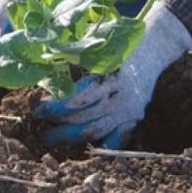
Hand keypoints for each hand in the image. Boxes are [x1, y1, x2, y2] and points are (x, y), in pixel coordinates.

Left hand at [34, 2, 191, 148]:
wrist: (152, 50)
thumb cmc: (118, 45)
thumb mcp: (98, 44)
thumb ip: (76, 54)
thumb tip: (44, 61)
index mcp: (112, 75)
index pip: (83, 95)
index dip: (59, 105)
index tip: (40, 106)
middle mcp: (122, 96)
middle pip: (86, 116)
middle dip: (59, 121)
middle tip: (39, 119)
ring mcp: (129, 112)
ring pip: (96, 131)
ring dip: (70, 136)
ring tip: (50, 136)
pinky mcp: (133, 121)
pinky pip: (115, 142)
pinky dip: (98, 147)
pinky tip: (79, 148)